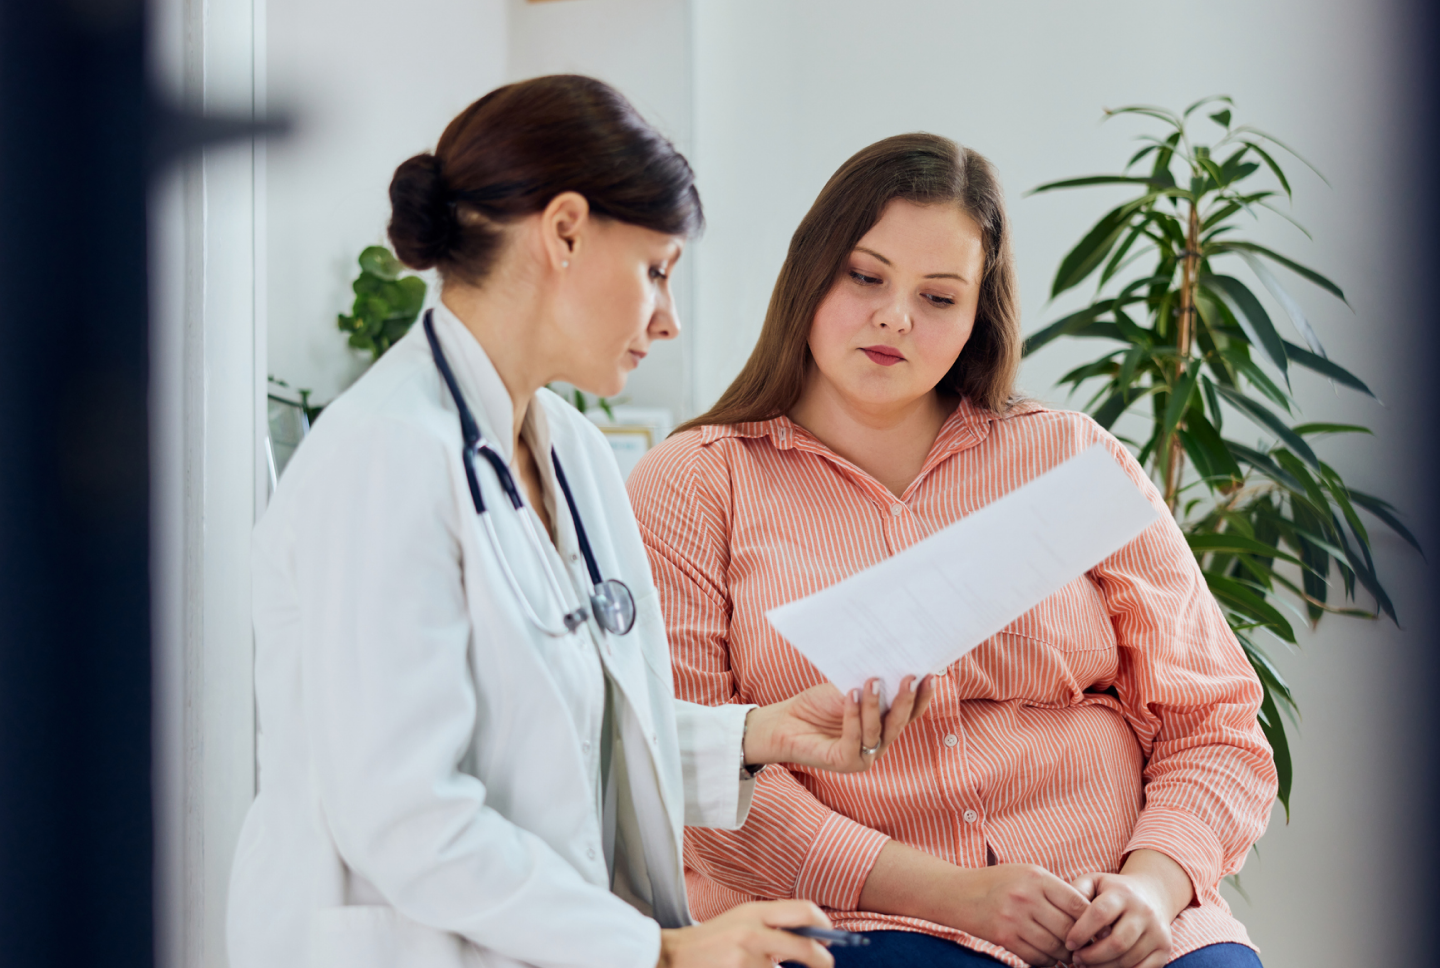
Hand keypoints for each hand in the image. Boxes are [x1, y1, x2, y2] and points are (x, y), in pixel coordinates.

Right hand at [657, 899, 834, 967]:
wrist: (672, 956)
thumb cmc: (712, 942)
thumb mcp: (742, 921)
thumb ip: (773, 925)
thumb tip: (814, 938)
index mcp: (755, 911)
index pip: (803, 911)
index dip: (823, 924)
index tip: (830, 937)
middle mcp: (752, 932)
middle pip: (804, 948)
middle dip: (822, 961)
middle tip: (826, 965)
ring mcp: (745, 958)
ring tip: (757, 966)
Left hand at [742, 675, 934, 772]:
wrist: (785, 722)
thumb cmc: (817, 705)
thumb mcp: (847, 689)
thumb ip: (868, 685)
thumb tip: (890, 664)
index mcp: (884, 725)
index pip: (909, 713)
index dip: (922, 696)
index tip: (930, 674)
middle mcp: (879, 743)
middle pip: (899, 723)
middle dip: (907, 700)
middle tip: (911, 677)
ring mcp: (864, 756)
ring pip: (877, 730)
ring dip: (874, 704)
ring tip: (872, 680)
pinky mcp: (846, 762)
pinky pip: (854, 738)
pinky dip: (853, 715)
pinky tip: (850, 694)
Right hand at [939, 863, 1091, 966]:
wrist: (959, 893)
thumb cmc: (999, 882)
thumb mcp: (1027, 874)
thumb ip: (1055, 890)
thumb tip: (1088, 915)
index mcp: (1036, 877)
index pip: (1077, 902)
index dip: (1092, 920)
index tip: (1098, 930)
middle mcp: (1026, 897)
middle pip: (1067, 928)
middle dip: (1080, 943)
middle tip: (1086, 949)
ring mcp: (1013, 918)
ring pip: (1054, 946)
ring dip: (1064, 955)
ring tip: (1068, 955)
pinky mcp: (1004, 937)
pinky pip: (1036, 956)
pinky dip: (1047, 961)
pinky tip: (1048, 958)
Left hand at [1065, 850, 1193, 967]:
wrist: (1152, 894)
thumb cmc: (1113, 891)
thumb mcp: (1094, 882)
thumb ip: (1076, 892)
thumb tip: (1064, 914)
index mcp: (1123, 893)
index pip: (1099, 914)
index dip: (1081, 932)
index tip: (1069, 943)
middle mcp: (1144, 911)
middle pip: (1116, 942)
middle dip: (1092, 956)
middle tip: (1076, 959)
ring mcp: (1158, 931)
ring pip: (1128, 959)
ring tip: (1087, 965)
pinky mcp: (1165, 948)